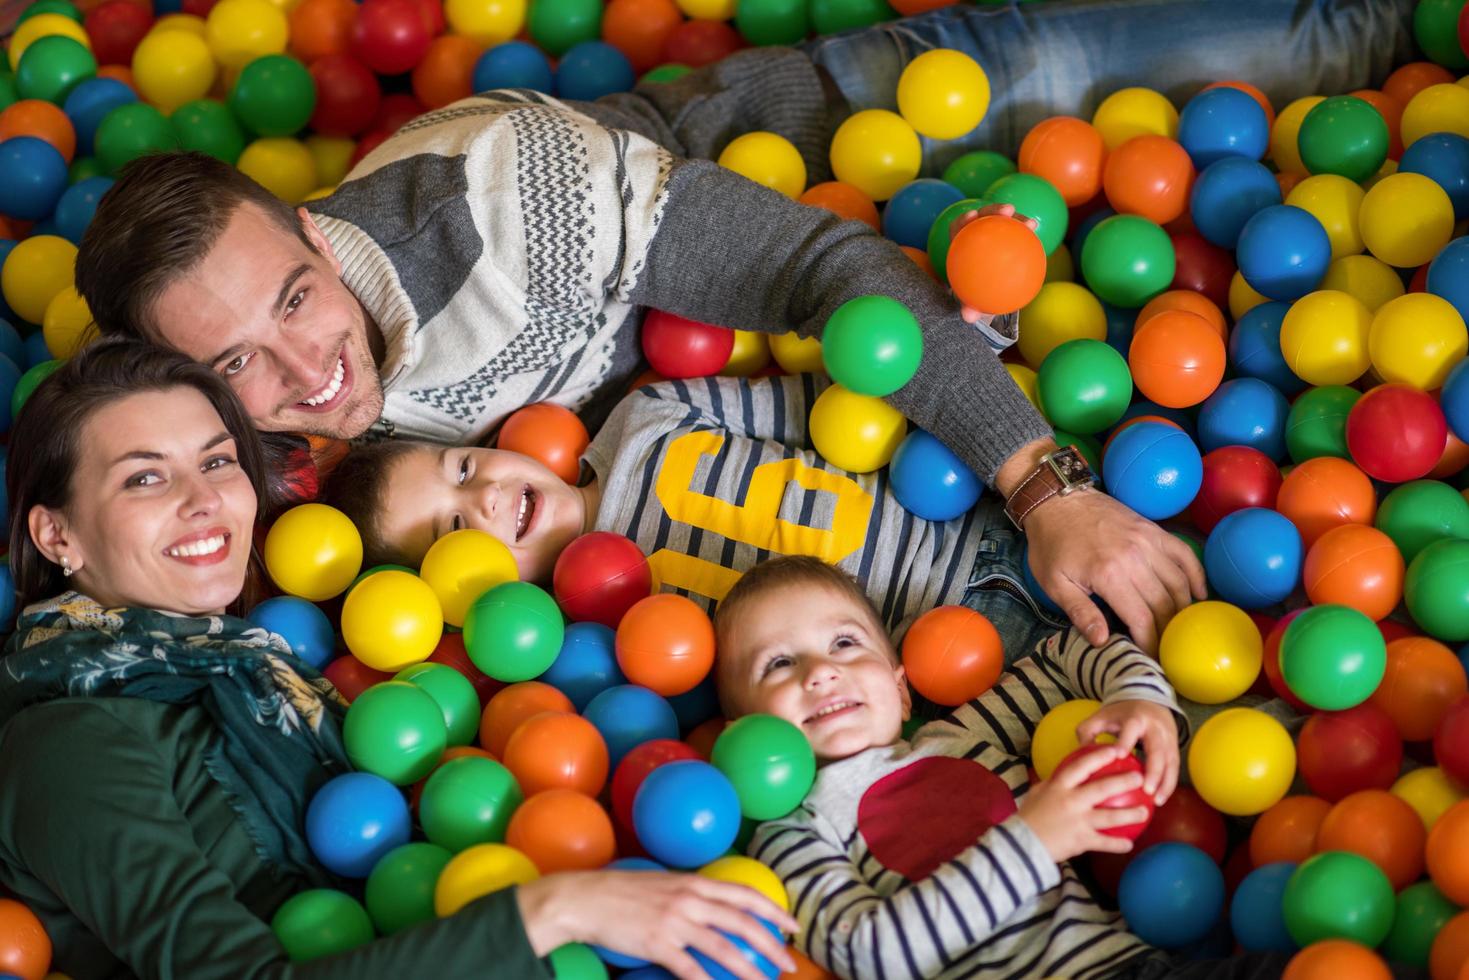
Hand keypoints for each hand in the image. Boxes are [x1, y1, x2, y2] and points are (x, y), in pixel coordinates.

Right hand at [517, 870, 799, 979]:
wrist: (586, 898)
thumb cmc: (622, 892)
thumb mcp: (663, 883)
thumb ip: (690, 893)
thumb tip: (714, 907)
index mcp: (694, 882)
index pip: (744, 894)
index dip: (772, 909)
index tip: (792, 924)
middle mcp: (690, 899)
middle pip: (742, 921)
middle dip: (772, 943)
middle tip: (789, 961)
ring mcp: (675, 922)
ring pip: (723, 948)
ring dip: (749, 968)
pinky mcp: (658, 944)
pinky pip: (690, 969)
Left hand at [948, 203, 1040, 324]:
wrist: (984, 287)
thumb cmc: (973, 292)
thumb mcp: (971, 299)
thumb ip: (968, 305)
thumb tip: (968, 318)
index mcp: (961, 245)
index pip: (958, 228)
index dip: (963, 219)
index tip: (972, 216)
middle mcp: (976, 233)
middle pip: (983, 217)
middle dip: (994, 210)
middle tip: (1007, 211)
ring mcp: (992, 232)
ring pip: (1003, 220)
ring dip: (1016, 217)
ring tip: (1029, 222)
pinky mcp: (1006, 234)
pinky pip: (1016, 230)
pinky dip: (1024, 229)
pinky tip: (1036, 228)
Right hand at [1017, 744, 1149, 862]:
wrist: (1021, 844)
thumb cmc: (1029, 816)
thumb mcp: (1038, 792)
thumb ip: (1054, 782)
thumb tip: (1068, 772)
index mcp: (1059, 786)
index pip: (1082, 766)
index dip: (1100, 756)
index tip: (1116, 750)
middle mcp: (1071, 801)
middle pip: (1103, 788)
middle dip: (1124, 781)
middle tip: (1140, 777)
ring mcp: (1078, 821)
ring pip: (1110, 817)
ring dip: (1131, 814)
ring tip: (1145, 812)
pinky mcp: (1081, 841)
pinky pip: (1104, 842)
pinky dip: (1118, 844)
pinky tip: (1130, 844)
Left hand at [1024, 489, 1206, 653]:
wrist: (1056, 500)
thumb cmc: (1051, 544)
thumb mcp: (1054, 583)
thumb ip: (1080, 613)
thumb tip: (1102, 641)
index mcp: (1109, 575)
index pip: (1142, 619)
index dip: (1150, 643)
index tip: (1150, 657)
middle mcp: (1135, 558)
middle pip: (1165, 604)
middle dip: (1168, 631)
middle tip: (1166, 647)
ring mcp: (1148, 541)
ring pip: (1179, 583)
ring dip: (1183, 608)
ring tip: (1178, 627)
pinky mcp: (1154, 530)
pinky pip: (1185, 555)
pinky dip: (1196, 576)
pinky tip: (1198, 595)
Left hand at [1077, 699, 1179, 805]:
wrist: (1150, 700)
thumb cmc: (1122, 714)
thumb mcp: (1103, 716)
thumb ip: (1088, 731)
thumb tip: (1079, 753)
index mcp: (1136, 718)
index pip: (1131, 729)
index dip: (1126, 741)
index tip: (1119, 756)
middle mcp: (1155, 728)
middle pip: (1157, 749)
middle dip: (1153, 770)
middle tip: (1145, 789)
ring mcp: (1168, 738)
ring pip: (1170, 761)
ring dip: (1165, 782)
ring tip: (1156, 801)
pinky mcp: (1174, 747)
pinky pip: (1174, 767)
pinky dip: (1169, 783)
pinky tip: (1159, 799)